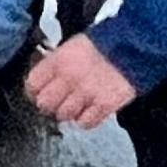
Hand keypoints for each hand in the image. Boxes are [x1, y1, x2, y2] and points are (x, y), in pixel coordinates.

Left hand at [24, 34, 138, 127]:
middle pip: (45, 104)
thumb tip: (45, 76)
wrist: (134, 46)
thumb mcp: (72, 45)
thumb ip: (56, 62)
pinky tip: (89, 111)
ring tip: (76, 105)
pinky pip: (85, 123)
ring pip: (64, 115)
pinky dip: (86, 120)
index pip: (32, 84)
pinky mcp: (104, 106)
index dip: (34, 90)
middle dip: (49, 104)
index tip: (37, 92)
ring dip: (68, 112)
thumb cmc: (104, 43)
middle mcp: (69, 78)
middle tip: (57, 101)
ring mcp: (86, 94)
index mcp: (59, 61)